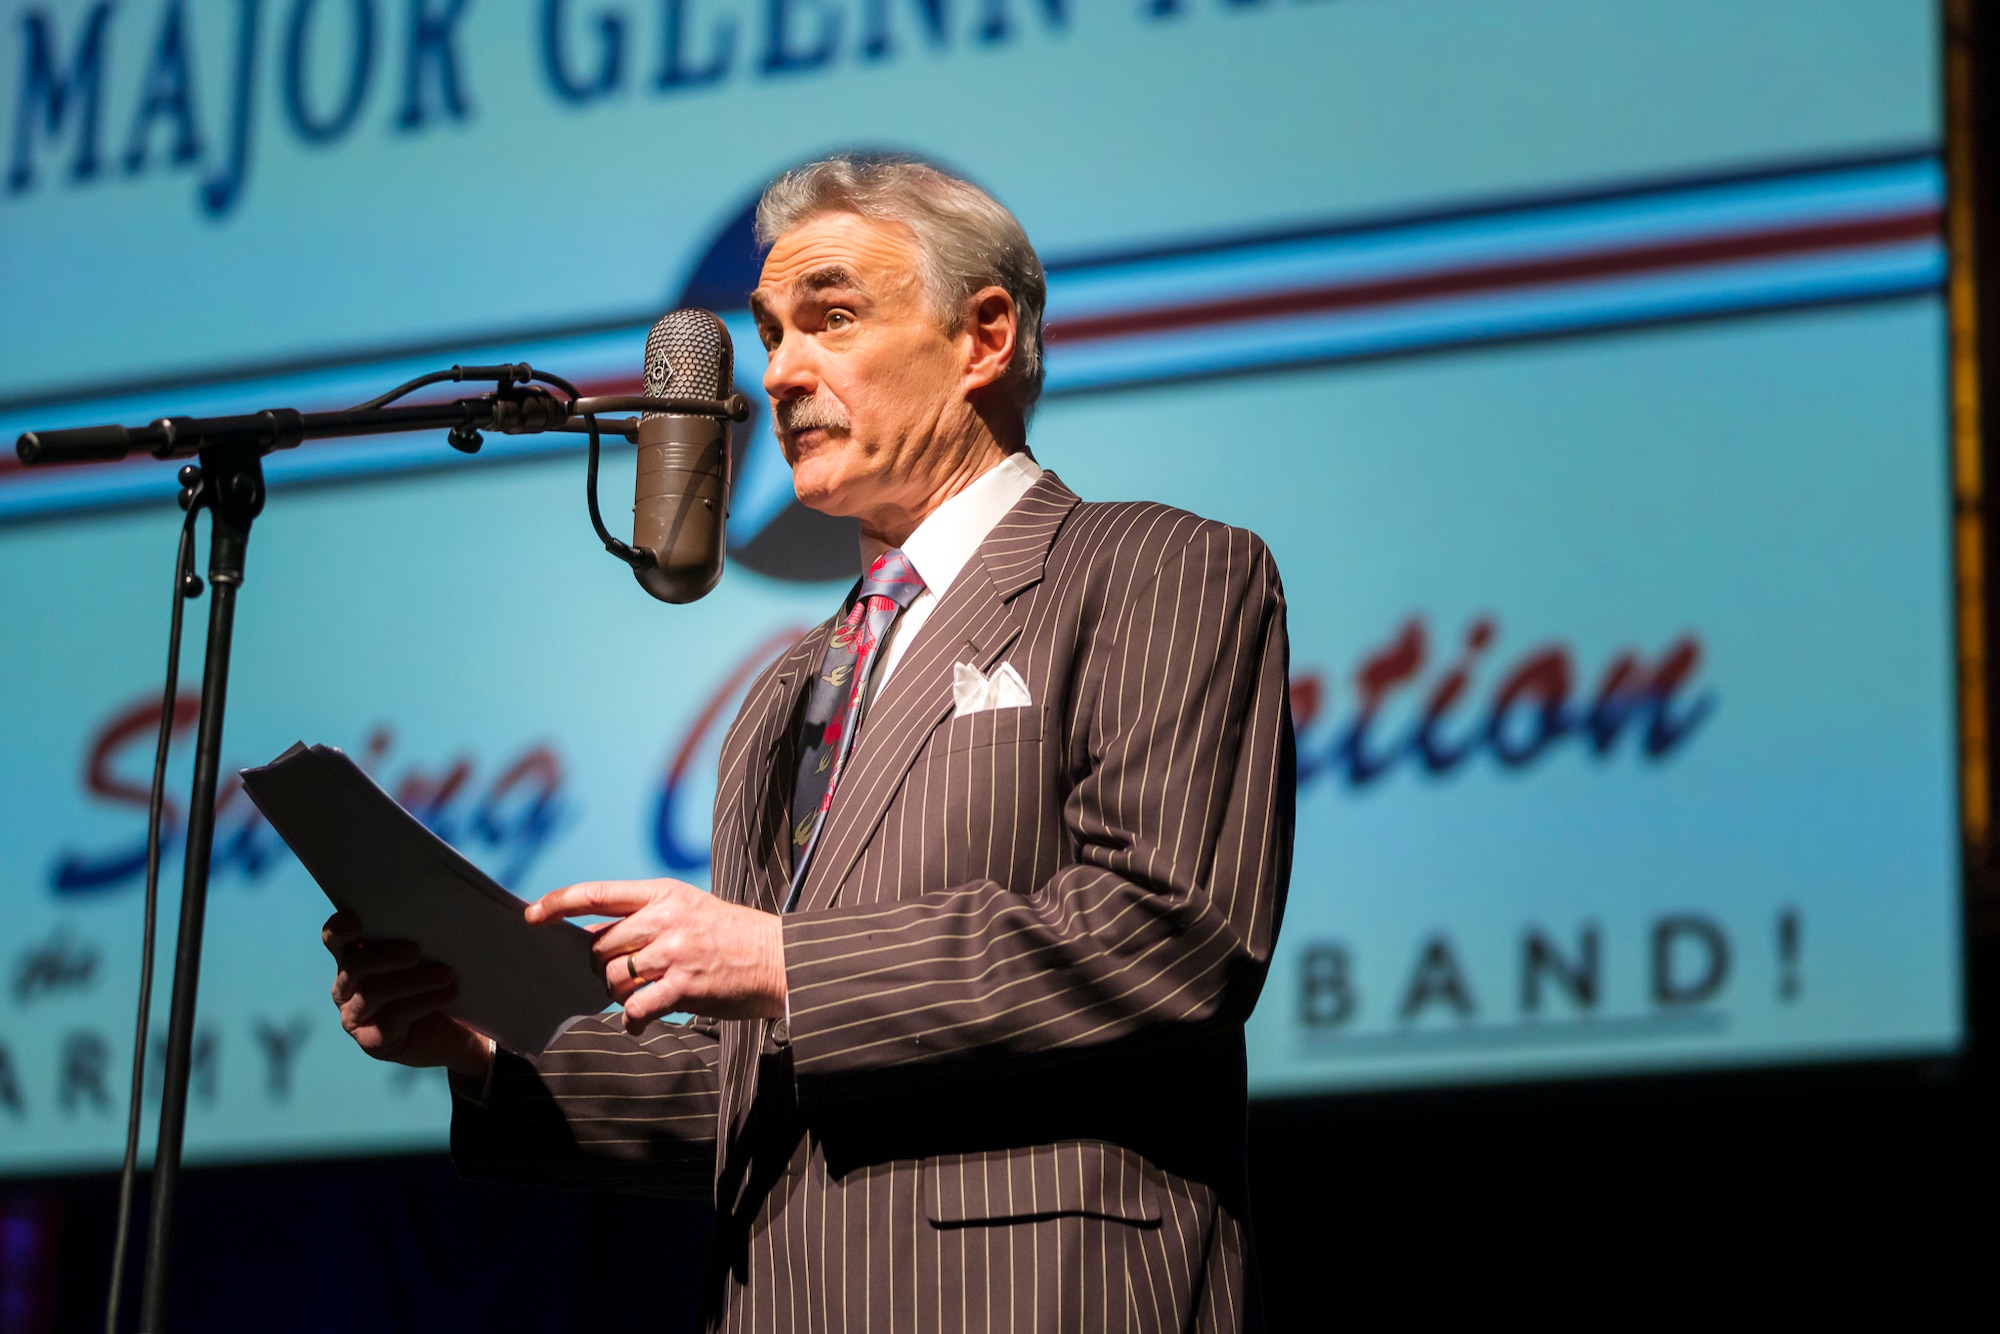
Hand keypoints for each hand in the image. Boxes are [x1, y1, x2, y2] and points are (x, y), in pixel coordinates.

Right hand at [322, 910, 491, 1081]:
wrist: (454, 1031)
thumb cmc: (436, 982)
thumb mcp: (427, 956)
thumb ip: (416, 937)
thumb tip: (431, 916)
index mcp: (354, 957)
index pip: (336, 939)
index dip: (339, 929)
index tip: (356, 920)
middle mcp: (346, 986)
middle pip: (354, 965)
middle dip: (385, 955)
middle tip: (417, 950)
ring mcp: (355, 1016)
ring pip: (374, 992)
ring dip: (414, 981)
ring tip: (447, 974)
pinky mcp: (371, 1041)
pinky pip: (393, 1018)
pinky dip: (425, 1001)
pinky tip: (449, 993)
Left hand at [526, 879, 785, 1030]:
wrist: (778, 958)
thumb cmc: (731, 935)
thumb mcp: (689, 909)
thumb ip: (644, 918)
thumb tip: (595, 938)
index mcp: (664, 893)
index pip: (599, 893)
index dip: (560, 902)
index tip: (532, 914)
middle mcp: (665, 919)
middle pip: (601, 946)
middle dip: (603, 966)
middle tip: (625, 975)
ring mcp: (674, 952)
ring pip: (613, 978)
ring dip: (619, 994)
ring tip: (640, 996)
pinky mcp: (684, 986)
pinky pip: (636, 1008)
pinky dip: (632, 1020)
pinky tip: (640, 1021)